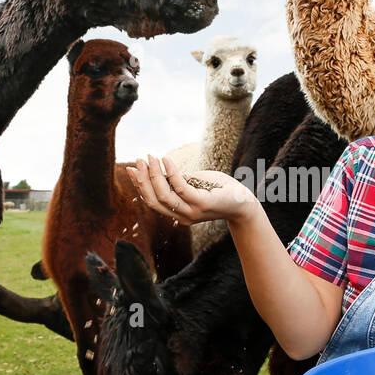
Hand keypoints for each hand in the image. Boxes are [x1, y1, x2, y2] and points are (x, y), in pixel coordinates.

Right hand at [126, 154, 256, 224]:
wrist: (243, 201)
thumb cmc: (218, 189)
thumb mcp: (192, 183)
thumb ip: (175, 180)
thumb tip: (155, 167)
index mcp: (177, 213)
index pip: (151, 201)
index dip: (139, 185)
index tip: (131, 168)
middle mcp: (181, 216)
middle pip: (153, 200)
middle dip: (142, 180)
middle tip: (140, 160)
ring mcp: (191, 212)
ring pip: (163, 195)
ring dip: (154, 175)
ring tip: (151, 157)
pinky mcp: (201, 204)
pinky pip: (180, 187)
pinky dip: (171, 172)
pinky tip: (166, 159)